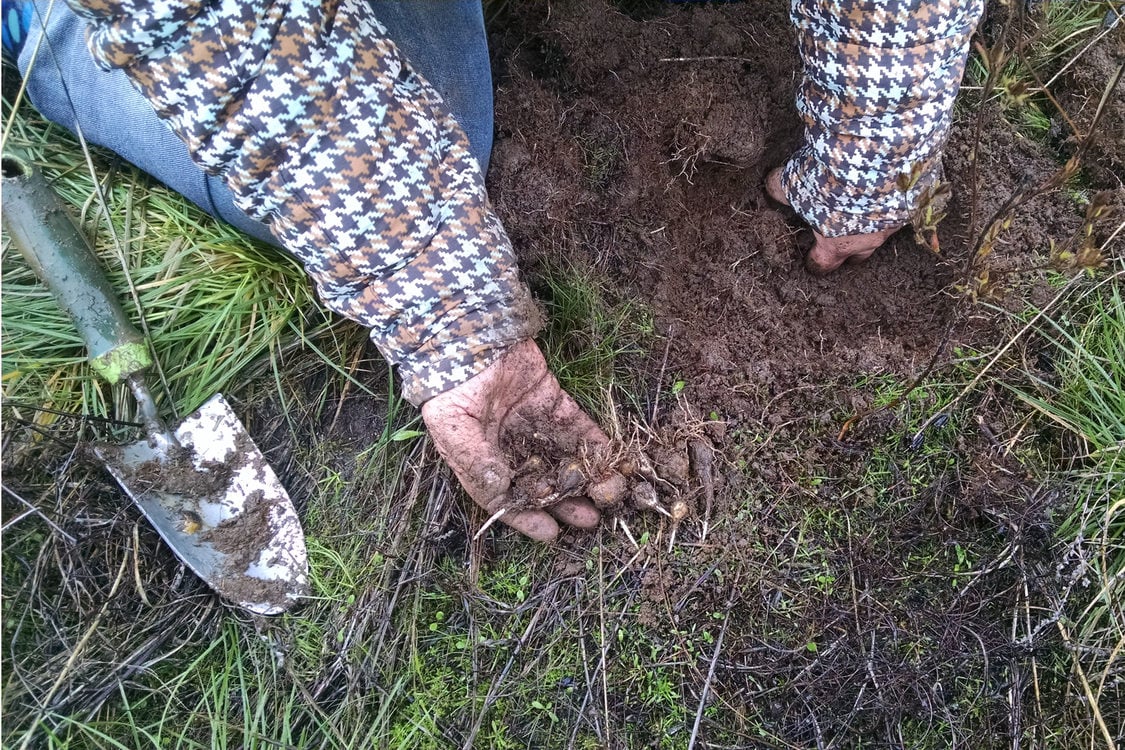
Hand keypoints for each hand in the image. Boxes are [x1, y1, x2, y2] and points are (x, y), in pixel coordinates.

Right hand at [421, 339, 605, 541]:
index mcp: (481, 461)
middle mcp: (509, 447)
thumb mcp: (453, 426)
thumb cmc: (452, 386)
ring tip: (609, 492)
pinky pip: (576, 426)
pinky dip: (593, 441)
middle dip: (566, 502)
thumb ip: (476, 459)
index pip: (506, 499)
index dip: (528, 518)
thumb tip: (499, 488)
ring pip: (563, 458)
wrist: (466, 336)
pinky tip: (611, 456)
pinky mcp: (552, 401)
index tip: (551, 534)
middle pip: (542, 483)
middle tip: (592, 518)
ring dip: (586, 477)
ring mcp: (532, 424)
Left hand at [766, 168, 899, 274]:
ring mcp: (898, 220)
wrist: (882, 156)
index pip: (822, 265)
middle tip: (839, 229)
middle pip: (858, 254)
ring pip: (882, 228)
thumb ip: (782, 189)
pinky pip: (902, 202)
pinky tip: (886, 178)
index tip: (810, 257)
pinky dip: (893, 194)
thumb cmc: (833, 181)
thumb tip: (773, 185)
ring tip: (863, 199)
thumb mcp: (795, 184)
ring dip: (872, 217)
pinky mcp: (917, 197)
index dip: (814, 260)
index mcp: (838, 245)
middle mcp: (870, 239)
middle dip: (848, 246)